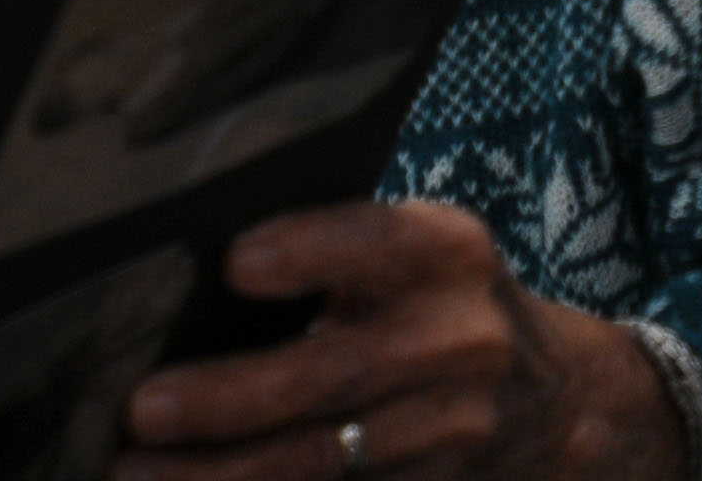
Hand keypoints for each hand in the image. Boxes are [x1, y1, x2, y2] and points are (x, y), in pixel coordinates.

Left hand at [115, 203, 682, 480]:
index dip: (310, 252)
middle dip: (231, 399)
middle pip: (335, 376)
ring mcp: (453, 432)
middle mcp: (460, 341)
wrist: (567, 405)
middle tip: (143, 409)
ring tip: (135, 475)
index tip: (236, 263)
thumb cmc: (452, 308)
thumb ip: (340, 257)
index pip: (378, 243)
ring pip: (324, 463)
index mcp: (450, 256)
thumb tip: (197, 283)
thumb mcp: (425, 256)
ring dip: (223, 476)